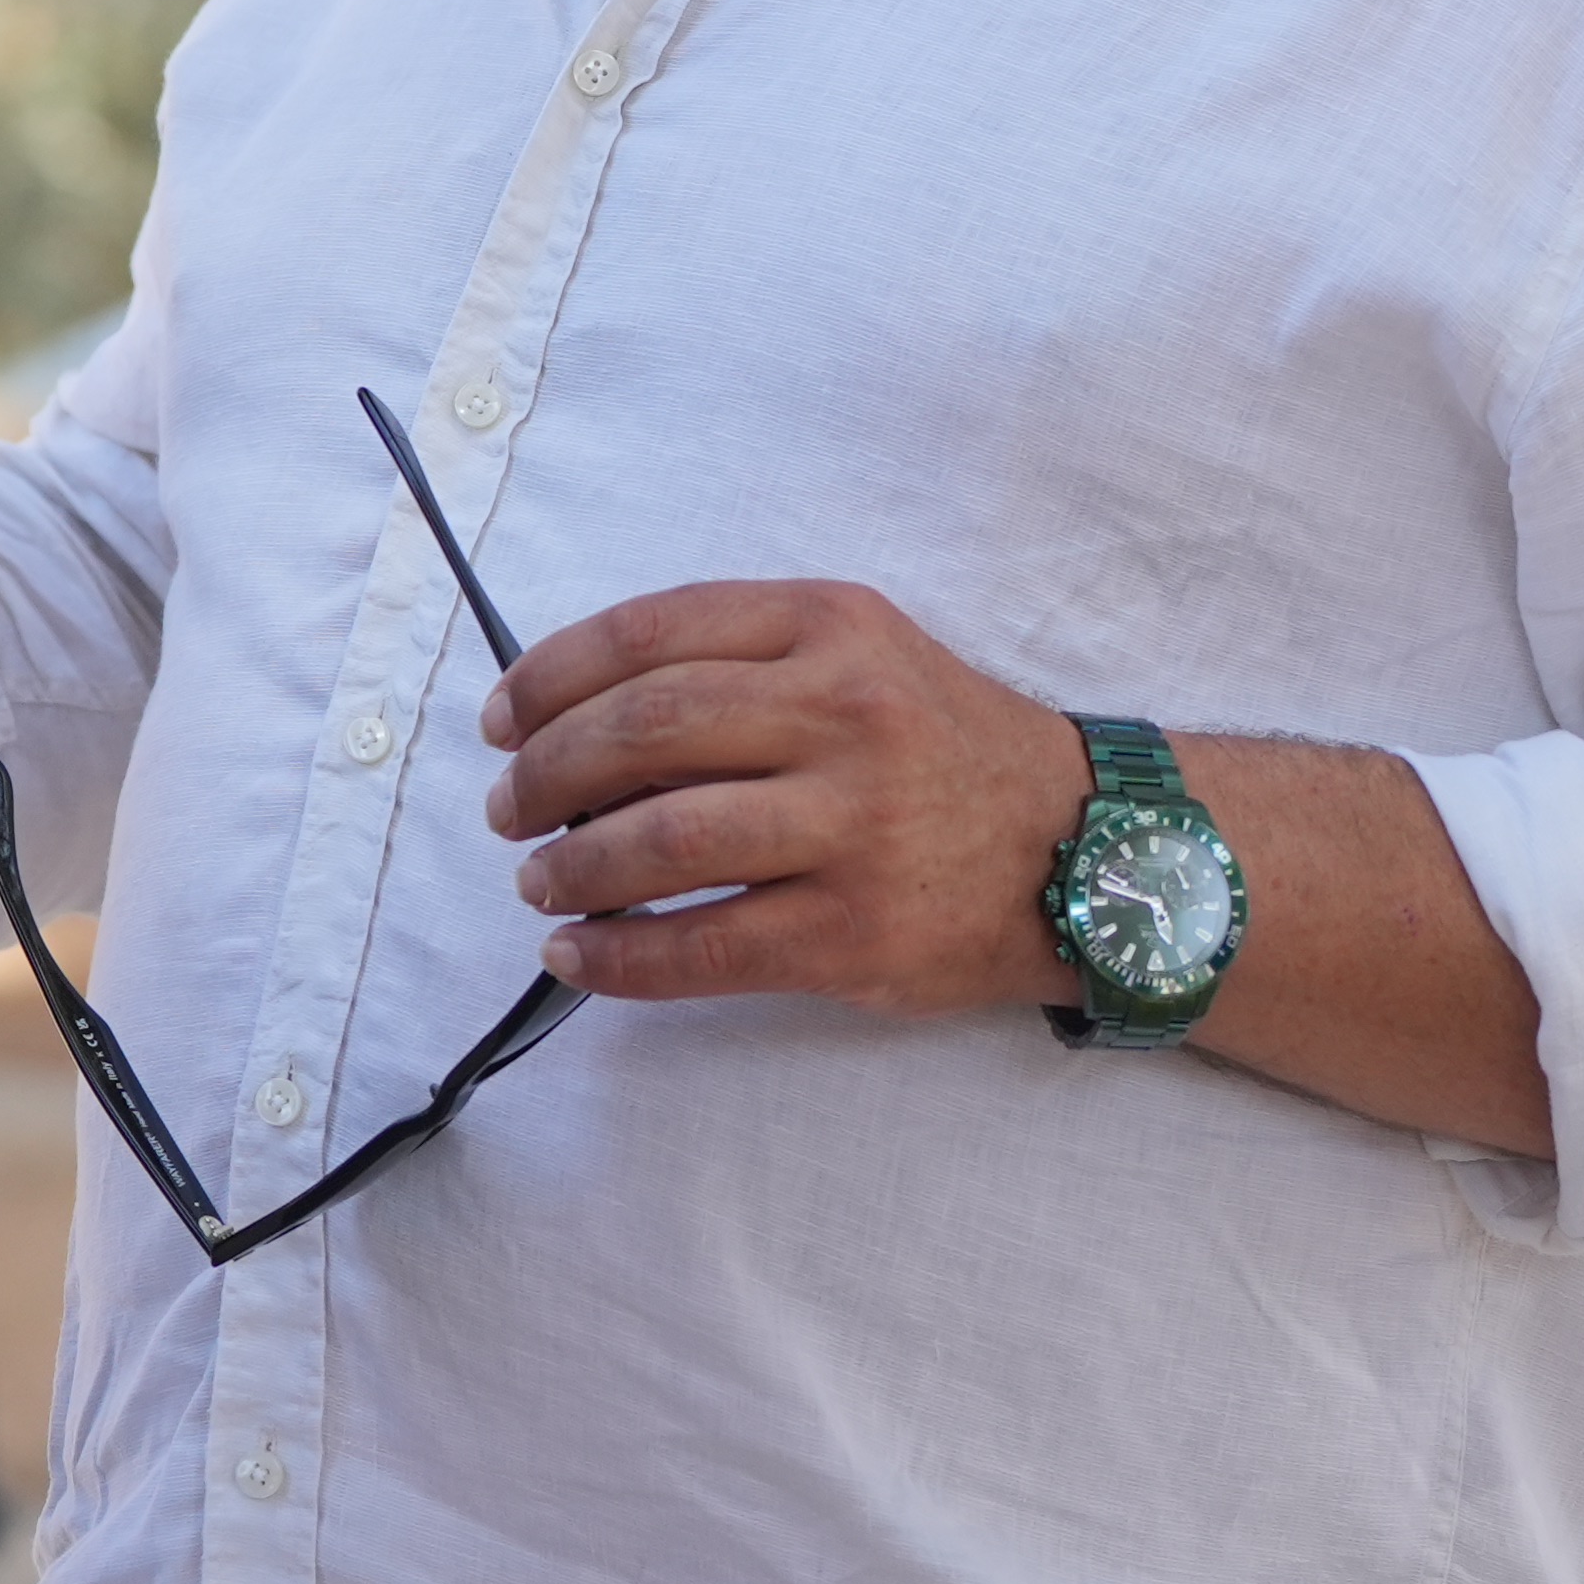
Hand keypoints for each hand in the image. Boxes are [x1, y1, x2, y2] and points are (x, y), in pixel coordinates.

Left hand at [475, 579, 1095, 1017]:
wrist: (1081, 846)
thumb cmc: (940, 746)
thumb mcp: (858, 656)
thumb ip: (739, 667)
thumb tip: (577, 725)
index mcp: (830, 626)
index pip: (653, 633)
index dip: (552, 675)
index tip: (502, 718)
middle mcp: (844, 713)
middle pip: (645, 730)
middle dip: (546, 772)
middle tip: (508, 807)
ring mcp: (854, 827)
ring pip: (664, 840)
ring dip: (572, 866)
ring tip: (538, 879)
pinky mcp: (855, 932)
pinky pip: (704, 948)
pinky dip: (620, 957)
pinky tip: (576, 954)